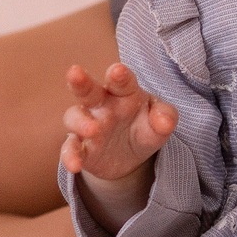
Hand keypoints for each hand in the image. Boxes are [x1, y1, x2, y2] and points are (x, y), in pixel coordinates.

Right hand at [61, 63, 177, 184]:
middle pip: (89, 90)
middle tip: (74, 73)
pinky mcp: (80, 147)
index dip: (119, 76)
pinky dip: (70, 156)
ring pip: (75, 117)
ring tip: (92, 130)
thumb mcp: (160, 123)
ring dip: (80, 122)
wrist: (131, 156)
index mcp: (124, 93)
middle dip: (81, 81)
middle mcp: (102, 105)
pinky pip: (70, 148)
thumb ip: (166, 117)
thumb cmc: (145, 127)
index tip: (118, 71)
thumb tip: (165, 122)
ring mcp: (87, 124)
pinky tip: (74, 165)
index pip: (121, 81)